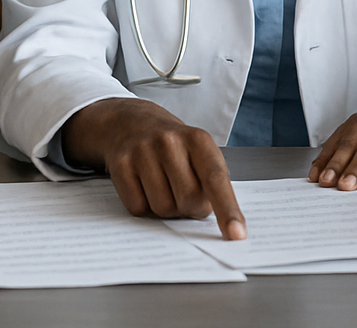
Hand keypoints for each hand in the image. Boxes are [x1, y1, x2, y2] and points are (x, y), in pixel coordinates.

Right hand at [63, 98, 244, 239]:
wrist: (129, 122)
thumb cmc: (173, 146)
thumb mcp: (198, 152)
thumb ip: (210, 182)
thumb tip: (216, 220)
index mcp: (198, 139)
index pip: (216, 179)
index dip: (227, 209)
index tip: (236, 234)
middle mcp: (170, 141)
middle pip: (189, 200)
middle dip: (190, 208)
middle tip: (185, 194)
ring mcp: (142, 151)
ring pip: (162, 208)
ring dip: (167, 209)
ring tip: (163, 186)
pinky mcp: (120, 165)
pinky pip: (138, 208)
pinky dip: (144, 206)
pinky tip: (144, 186)